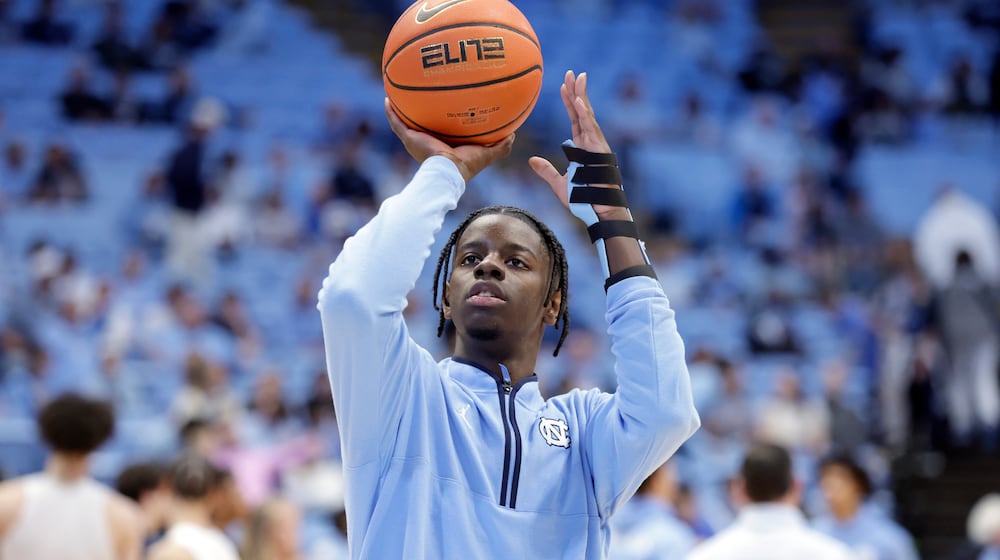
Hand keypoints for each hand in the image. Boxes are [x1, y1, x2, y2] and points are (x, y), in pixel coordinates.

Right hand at [384, 98, 513, 182]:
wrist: (448, 172)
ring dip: (401, 108)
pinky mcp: (409, 139)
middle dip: (420, 109)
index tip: (447, 101)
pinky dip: (391, 112)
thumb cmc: (467, 165)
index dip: (445, 116)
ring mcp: (417, 140)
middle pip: (423, 122)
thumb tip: (513, 133)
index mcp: (446, 144)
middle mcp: (430, 141)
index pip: (444, 127)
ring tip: (397, 90)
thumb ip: (501, 145)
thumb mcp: (488, 153)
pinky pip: (397, 122)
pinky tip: (387, 98)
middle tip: (421, 91)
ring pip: (406, 121)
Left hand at [529, 71, 623, 219]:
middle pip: (582, 112)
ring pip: (587, 116)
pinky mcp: (599, 151)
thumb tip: (531, 160)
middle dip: (577, 91)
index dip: (569, 102)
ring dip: (581, 96)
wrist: (598, 212)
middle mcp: (590, 142)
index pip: (574, 119)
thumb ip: (546, 171)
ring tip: (577, 78)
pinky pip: (591, 129)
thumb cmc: (583, 200)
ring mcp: (596, 145)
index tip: (563, 86)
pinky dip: (584, 114)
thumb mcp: (558, 184)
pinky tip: (578, 100)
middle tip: (571, 72)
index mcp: (581, 147)